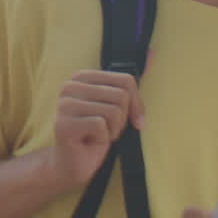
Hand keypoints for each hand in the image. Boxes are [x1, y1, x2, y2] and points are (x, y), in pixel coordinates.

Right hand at [47, 69, 145, 188]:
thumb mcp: (118, 106)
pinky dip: (103, 139)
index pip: (126, 81)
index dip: (135, 104)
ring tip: (99, 135)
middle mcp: (70, 86)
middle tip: (107, 129)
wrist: (75, 164)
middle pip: (121, 96)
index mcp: (82, 77)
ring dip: (113, 130)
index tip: (131, 120)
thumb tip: (153, 53)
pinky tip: (91, 141)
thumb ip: (130, 83)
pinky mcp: (64, 124)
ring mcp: (64, 105)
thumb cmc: (98, 134)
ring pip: (113, 111)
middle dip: (122, 119)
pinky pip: (101, 125)